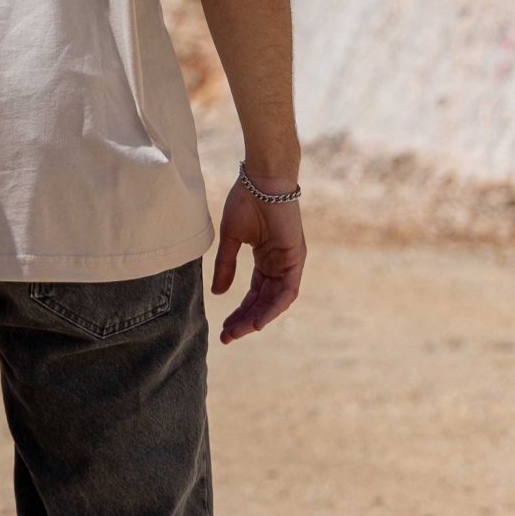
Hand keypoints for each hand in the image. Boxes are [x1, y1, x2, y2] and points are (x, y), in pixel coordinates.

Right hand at [210, 176, 304, 342]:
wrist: (262, 178)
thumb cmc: (246, 200)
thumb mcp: (231, 238)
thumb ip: (226, 266)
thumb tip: (218, 294)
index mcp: (267, 259)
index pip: (255, 293)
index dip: (240, 312)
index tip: (224, 328)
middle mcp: (280, 264)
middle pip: (264, 301)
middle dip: (245, 320)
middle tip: (227, 336)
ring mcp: (290, 262)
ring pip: (276, 301)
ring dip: (258, 318)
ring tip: (238, 332)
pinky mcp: (296, 258)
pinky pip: (287, 291)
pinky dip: (274, 307)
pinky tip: (258, 321)